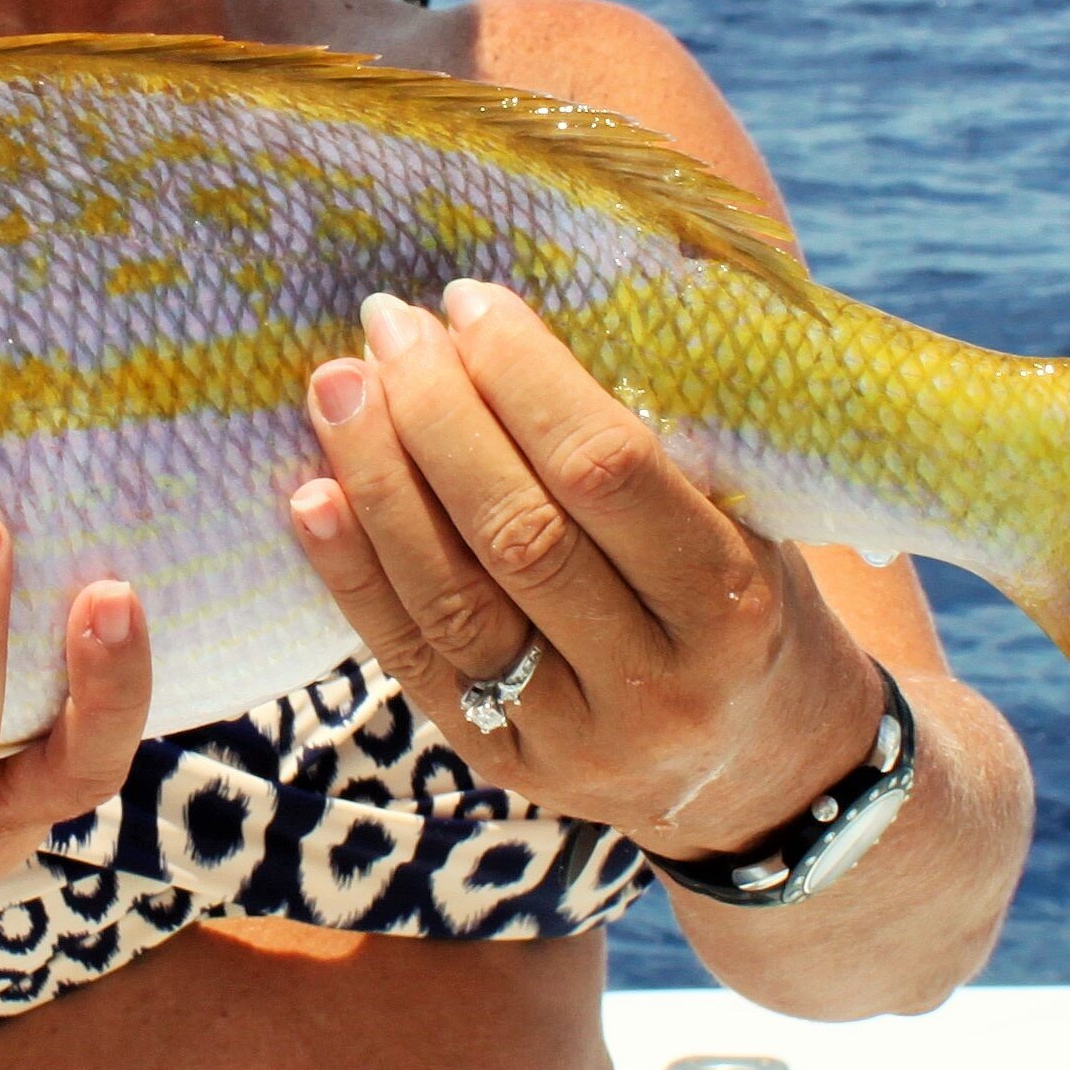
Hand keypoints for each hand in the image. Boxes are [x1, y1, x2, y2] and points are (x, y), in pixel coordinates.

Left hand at [284, 281, 886, 862]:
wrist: (757, 768)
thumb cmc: (743, 600)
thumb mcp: (750, 520)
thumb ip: (670, 432)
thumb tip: (549, 303)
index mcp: (729, 602)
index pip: (607, 472)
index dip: (526, 378)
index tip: (470, 301)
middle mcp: (653, 682)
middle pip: (517, 533)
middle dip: (438, 414)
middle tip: (388, 324)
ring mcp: (570, 736)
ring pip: (450, 600)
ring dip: (380, 480)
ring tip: (338, 387)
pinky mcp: (500, 762)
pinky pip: (410, 659)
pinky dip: (352, 572)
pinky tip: (311, 495)